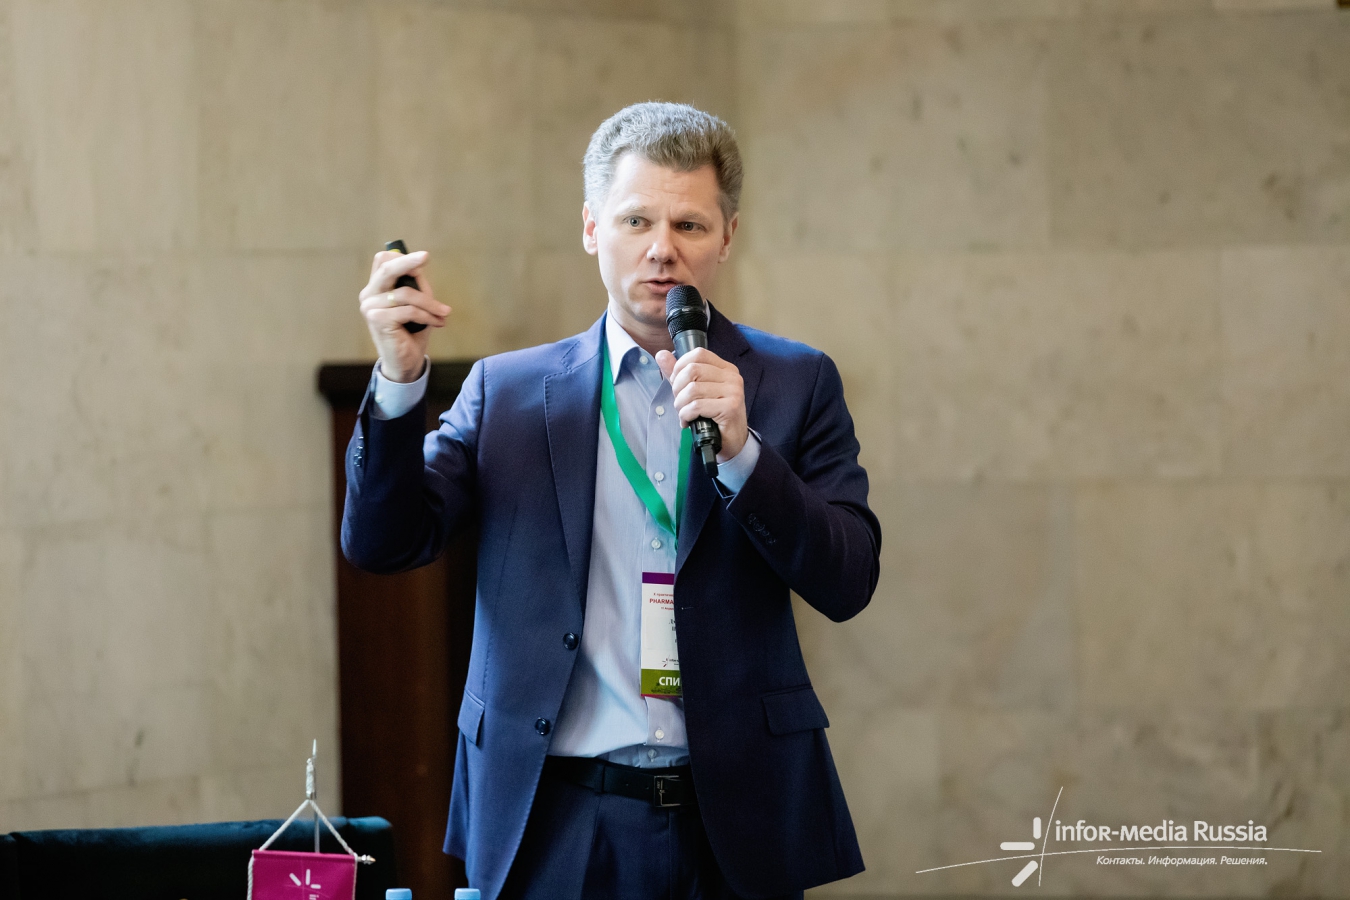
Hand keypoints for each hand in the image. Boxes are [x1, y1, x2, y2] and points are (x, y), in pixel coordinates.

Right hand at [358, 250, 450, 381]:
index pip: (382, 262)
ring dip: (430, 304)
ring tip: (444, 313)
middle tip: (426, 256)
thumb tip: (418, 266)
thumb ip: (415, 284)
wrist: (406, 362)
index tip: (422, 258)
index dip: (401, 257)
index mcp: (376, 288)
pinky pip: (408, 311)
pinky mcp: (377, 320)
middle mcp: (369, 295)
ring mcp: (370, 307)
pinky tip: (438, 323)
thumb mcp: (417, 303)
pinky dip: (427, 316)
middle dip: (407, 262)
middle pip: (386, 269)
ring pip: (405, 294)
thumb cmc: (412, 331)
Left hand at [656, 347, 747, 461]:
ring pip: (692, 389)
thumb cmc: (713, 416)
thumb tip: (661, 355)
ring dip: (680, 404)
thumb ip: (679, 373)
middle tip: (679, 402)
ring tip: (683, 413)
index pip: (698, 354)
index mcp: (725, 368)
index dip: (680, 367)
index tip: (677, 384)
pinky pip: (697, 406)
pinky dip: (686, 415)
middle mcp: (732, 377)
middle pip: (692, 370)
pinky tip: (688, 422)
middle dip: (678, 388)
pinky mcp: (730, 407)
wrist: (732, 442)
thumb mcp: (695, 392)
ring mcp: (733, 391)